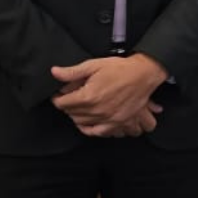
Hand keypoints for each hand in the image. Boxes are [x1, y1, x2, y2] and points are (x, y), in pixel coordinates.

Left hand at [52, 54, 168, 136]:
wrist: (143, 74)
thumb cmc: (120, 68)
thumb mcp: (94, 65)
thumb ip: (72, 72)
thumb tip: (54, 72)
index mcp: (88, 96)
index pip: (62, 103)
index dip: (58, 98)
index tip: (59, 94)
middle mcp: (96, 110)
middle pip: (71, 113)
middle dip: (67, 105)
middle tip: (70, 97)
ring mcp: (106, 118)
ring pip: (81, 123)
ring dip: (76, 115)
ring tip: (79, 106)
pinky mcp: (116, 122)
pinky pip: (96, 132)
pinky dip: (88, 129)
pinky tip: (86, 123)